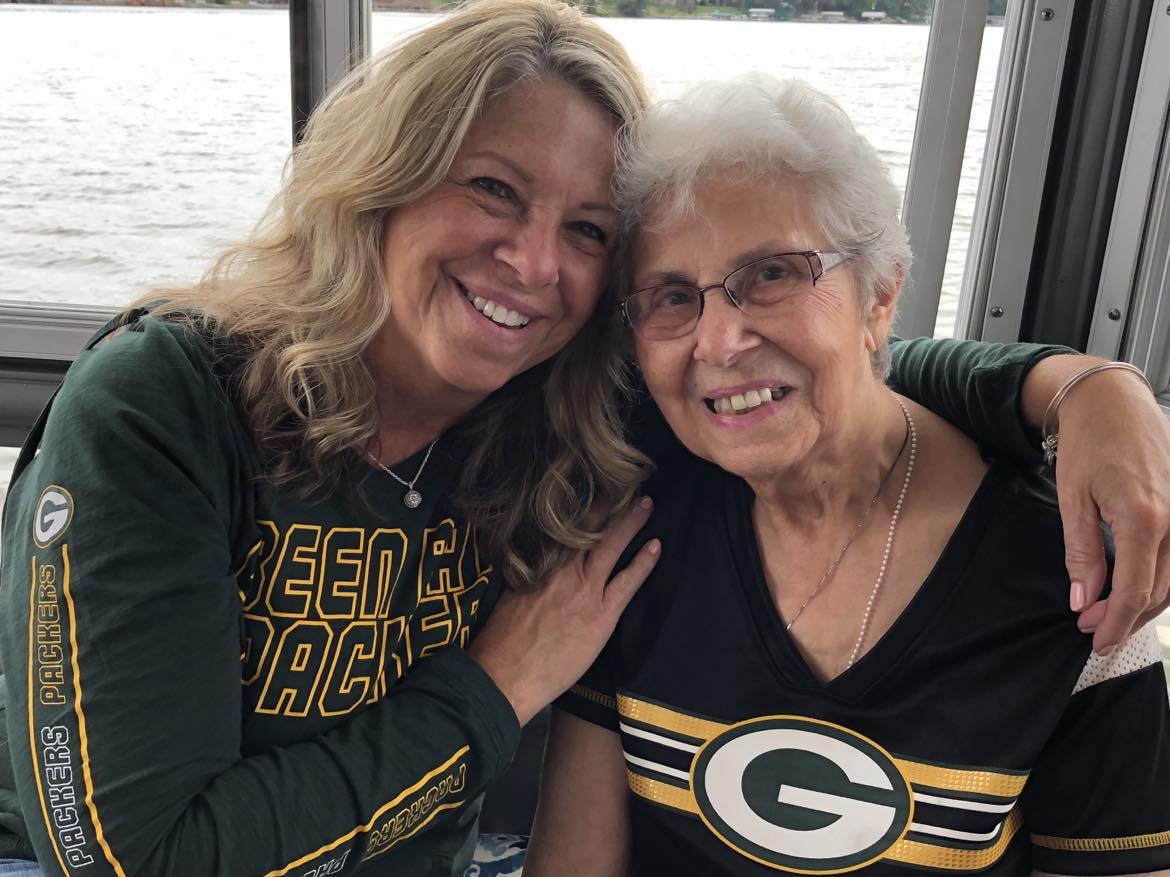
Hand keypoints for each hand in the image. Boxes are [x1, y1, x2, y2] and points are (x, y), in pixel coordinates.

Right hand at [467, 498, 660, 724]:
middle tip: (628, 484)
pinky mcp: (600, 616)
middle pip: (591, 528)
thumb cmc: (501, 641)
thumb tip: (536, 558)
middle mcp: (563, 571)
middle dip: (611, 503)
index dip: (583, 505)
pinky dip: (643, 563)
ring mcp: (585, 592)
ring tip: (646, 503)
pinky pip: (628, 583)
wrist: (506, 675)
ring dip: (631, 522)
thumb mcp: (510, 594)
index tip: (595, 486)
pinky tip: (656, 546)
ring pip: (612, 546)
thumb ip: (529, 573)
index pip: (563, 525)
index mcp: (539, 564)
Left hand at [1052, 370, 1169, 653]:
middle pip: (1161, 592)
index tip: (1093, 639)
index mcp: (1145, 518)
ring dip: (1146, 604)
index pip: (1136, 591)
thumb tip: (1082, 600)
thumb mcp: (1073, 500)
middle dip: (1127, 618)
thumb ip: (1081, 554)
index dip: (1115, 621)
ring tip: (1110, 616)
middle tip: (1094, 632)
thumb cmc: (1088, 444)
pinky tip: (1136, 590)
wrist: (1113, 402)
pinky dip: (1161, 580)